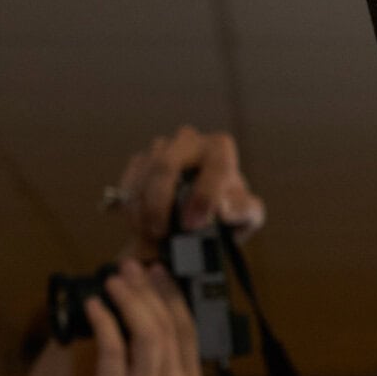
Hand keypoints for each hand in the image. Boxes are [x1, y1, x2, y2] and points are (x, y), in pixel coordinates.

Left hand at [61, 261, 202, 375]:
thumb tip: (146, 321)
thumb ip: (161, 368)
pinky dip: (104, 321)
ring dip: (129, 299)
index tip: (158, 272)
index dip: (172, 296)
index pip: (188, 330)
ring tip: (112, 279)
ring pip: (148, 332)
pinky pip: (114, 349)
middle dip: (150, 289)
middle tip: (131, 267)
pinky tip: (94, 306)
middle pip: (169, 325)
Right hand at [115, 126, 264, 257]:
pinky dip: (132, 208)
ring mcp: (161, 148)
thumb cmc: (229, 210)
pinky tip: (142, 225)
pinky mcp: (140, 161)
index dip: (203, 196)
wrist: (203, 215)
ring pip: (142, 177)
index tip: (193, 224)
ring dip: (142, 209)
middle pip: (165, 165)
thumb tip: (223, 209)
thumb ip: (242, 210)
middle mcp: (189, 141)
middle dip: (159, 202)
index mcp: (220, 148)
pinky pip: (129, 183)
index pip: (214, 166)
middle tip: (161, 232)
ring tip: (152, 234)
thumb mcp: (247, 215)